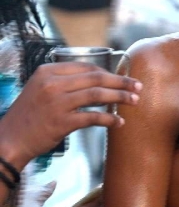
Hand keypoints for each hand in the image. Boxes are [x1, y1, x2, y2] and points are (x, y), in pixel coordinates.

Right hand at [0, 62, 140, 166]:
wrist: (10, 139)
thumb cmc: (30, 115)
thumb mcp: (41, 89)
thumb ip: (65, 82)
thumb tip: (99, 79)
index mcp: (47, 72)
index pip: (86, 67)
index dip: (109, 72)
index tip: (124, 77)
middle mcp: (52, 84)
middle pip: (96, 78)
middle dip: (121, 82)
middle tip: (138, 86)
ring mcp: (56, 103)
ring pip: (97, 95)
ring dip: (120, 97)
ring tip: (135, 101)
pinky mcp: (61, 122)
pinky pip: (93, 118)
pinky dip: (109, 119)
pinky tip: (119, 122)